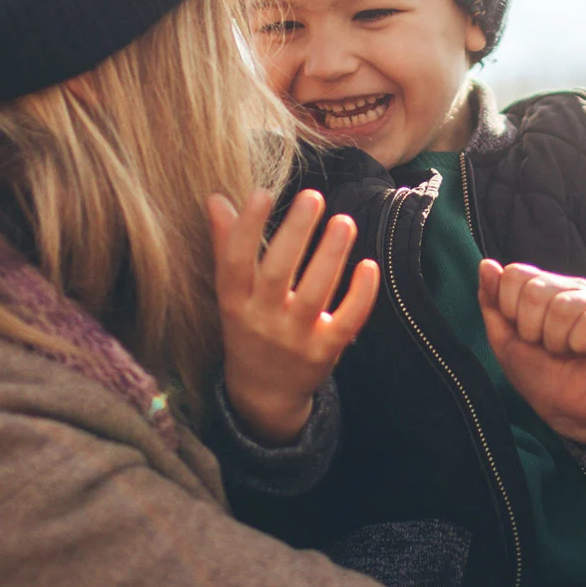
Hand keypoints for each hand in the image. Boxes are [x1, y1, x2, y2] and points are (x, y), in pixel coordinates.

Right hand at [209, 188, 378, 444]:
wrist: (264, 394)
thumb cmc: (248, 328)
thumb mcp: (231, 293)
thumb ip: (226, 245)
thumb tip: (216, 198)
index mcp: (234, 302)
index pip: (235, 262)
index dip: (245, 228)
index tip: (262, 192)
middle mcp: (261, 320)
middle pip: (277, 274)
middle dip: (295, 234)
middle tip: (313, 196)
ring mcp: (294, 339)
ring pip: (314, 294)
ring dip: (330, 255)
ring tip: (344, 221)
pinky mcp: (324, 353)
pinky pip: (346, 322)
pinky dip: (360, 295)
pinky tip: (369, 265)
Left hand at [476, 260, 585, 458]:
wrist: (569, 411)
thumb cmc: (540, 374)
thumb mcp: (505, 340)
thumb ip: (492, 303)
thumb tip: (486, 265)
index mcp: (545, 287)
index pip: (515, 274)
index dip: (509, 309)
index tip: (522, 334)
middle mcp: (573, 288)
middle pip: (535, 289)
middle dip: (531, 329)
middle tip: (545, 347)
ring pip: (563, 307)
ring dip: (556, 342)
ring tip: (565, 352)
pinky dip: (580, 345)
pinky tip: (585, 352)